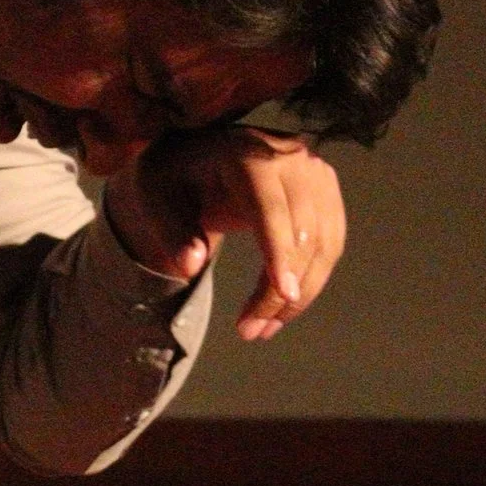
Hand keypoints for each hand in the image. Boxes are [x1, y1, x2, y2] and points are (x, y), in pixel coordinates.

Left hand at [103, 128, 348, 340]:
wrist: (197, 156)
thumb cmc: (173, 179)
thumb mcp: (155, 200)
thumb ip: (171, 232)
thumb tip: (191, 265)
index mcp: (246, 154)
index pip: (270, 209)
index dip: (279, 252)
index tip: (284, 294)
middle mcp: (290, 157)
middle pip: (302, 232)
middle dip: (281, 290)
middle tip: (251, 331)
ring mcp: (314, 171)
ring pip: (324, 243)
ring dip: (301, 293)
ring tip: (265, 327)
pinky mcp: (326, 190)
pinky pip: (330, 243)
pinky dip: (311, 279)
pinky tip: (283, 306)